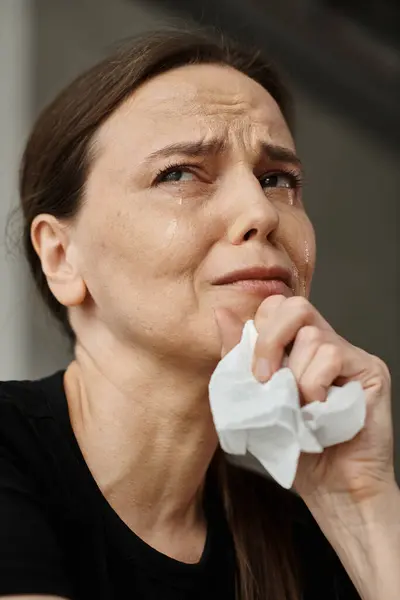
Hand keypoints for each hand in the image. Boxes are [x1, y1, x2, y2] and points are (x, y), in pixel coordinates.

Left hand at [215, 295, 395, 507]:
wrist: (330, 486)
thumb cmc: (294, 445)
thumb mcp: (254, 395)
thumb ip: (239, 354)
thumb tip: (221, 313)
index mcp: (297, 346)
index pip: (276, 308)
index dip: (259, 331)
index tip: (253, 370)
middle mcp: (325, 343)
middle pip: (295, 306)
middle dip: (270, 341)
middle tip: (265, 379)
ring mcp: (349, 354)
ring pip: (312, 337)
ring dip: (294, 378)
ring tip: (298, 407)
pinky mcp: (370, 369)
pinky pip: (331, 356)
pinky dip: (313, 386)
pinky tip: (317, 410)